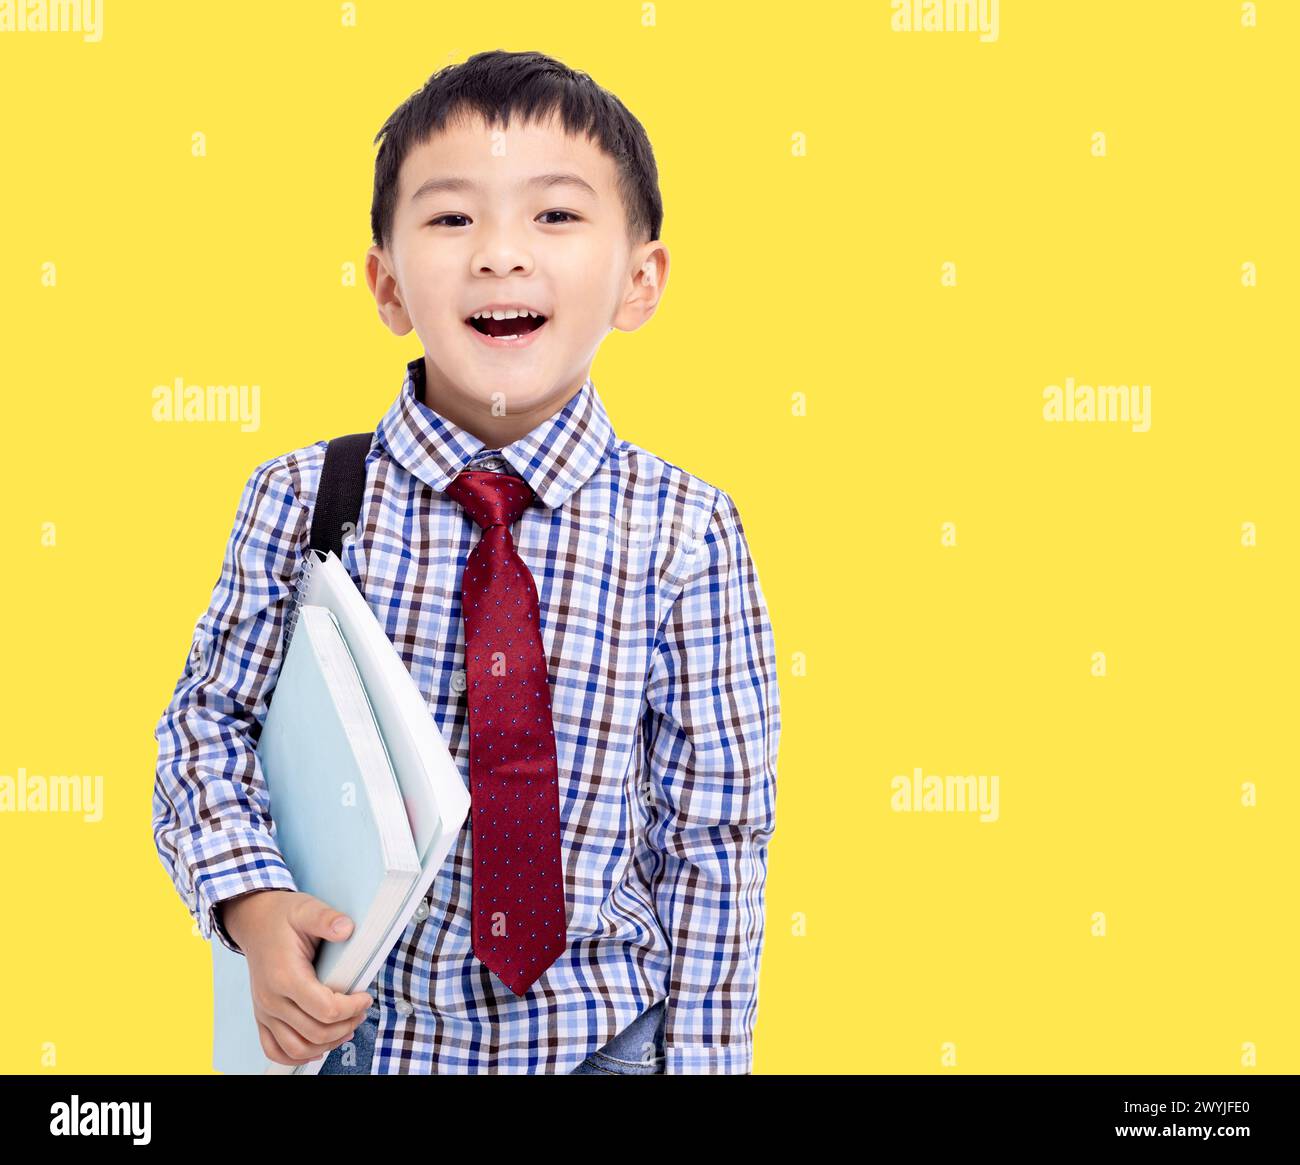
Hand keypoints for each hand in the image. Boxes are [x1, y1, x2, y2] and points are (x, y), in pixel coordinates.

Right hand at [220, 889, 374, 1066]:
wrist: (254, 921)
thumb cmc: (282, 916)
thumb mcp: (306, 909)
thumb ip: (326, 918)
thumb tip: (347, 928)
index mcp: (285, 976)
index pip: (325, 1009)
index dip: (352, 1008)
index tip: (366, 996)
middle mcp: (271, 999)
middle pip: (314, 1032)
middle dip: (345, 1025)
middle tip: (362, 1010)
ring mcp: (264, 1011)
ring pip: (296, 1048)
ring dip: (326, 1044)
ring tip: (347, 1028)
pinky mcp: (261, 1016)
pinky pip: (274, 1050)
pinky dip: (297, 1056)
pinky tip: (318, 1048)